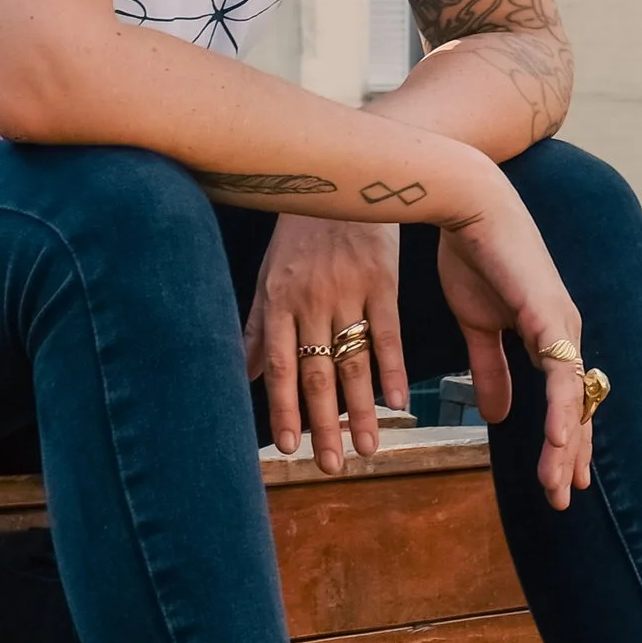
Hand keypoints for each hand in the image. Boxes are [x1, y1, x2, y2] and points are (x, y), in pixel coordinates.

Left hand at [247, 216, 405, 473]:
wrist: (343, 176)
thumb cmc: (302, 230)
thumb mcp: (271, 273)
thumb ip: (259, 327)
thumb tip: (242, 373)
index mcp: (279, 300)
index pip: (280, 365)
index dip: (283, 409)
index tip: (289, 449)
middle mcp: (312, 300)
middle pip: (318, 373)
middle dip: (324, 424)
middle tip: (331, 466)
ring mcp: (349, 291)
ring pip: (354, 361)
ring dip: (361, 409)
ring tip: (367, 449)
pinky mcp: (382, 281)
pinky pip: (387, 333)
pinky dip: (395, 369)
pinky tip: (399, 403)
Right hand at [436, 190, 592, 513]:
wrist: (467, 205)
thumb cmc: (472, 256)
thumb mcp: (477, 327)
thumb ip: (489, 369)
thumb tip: (498, 416)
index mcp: (547, 335)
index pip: (563, 400)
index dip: (563, 440)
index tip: (558, 480)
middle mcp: (564, 333)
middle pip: (575, 406)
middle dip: (570, 456)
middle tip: (563, 499)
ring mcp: (561, 323)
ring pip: (572, 398)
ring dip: (566, 445)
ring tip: (559, 486)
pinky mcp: (549, 314)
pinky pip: (560, 372)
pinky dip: (561, 409)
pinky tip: (559, 441)